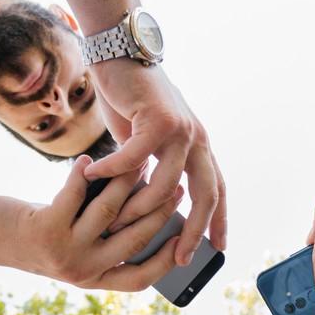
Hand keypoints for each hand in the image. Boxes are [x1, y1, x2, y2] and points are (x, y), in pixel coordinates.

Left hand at [0, 156, 182, 291]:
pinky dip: (84, 173)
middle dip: (159, 211)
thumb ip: (108, 237)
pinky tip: (88, 159)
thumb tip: (152, 208)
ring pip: (111, 212)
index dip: (168, 260)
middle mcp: (83, 272)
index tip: (187, 235)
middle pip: (135, 241)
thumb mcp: (75, 244)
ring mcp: (65, 253)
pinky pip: (76, 194)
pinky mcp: (46, 229)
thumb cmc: (37, 233)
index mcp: (94, 280)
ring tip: (137, 162)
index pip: (142, 279)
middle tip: (174, 185)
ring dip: (127, 182)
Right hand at [85, 60, 225, 264]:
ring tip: (116, 221)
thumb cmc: (130, 100)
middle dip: (195, 231)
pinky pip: (134, 158)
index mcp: (198, 146)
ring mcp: (181, 129)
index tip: (219, 249)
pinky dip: (113, 171)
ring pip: (165, 185)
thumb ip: (151, 168)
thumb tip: (142, 205)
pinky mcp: (157, 119)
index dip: (219, 220)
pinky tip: (94, 175)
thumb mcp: (146, 140)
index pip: (216, 190)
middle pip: (206, 195)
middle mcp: (197, 139)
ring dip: (139, 207)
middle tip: (182, 259)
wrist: (121, 54)